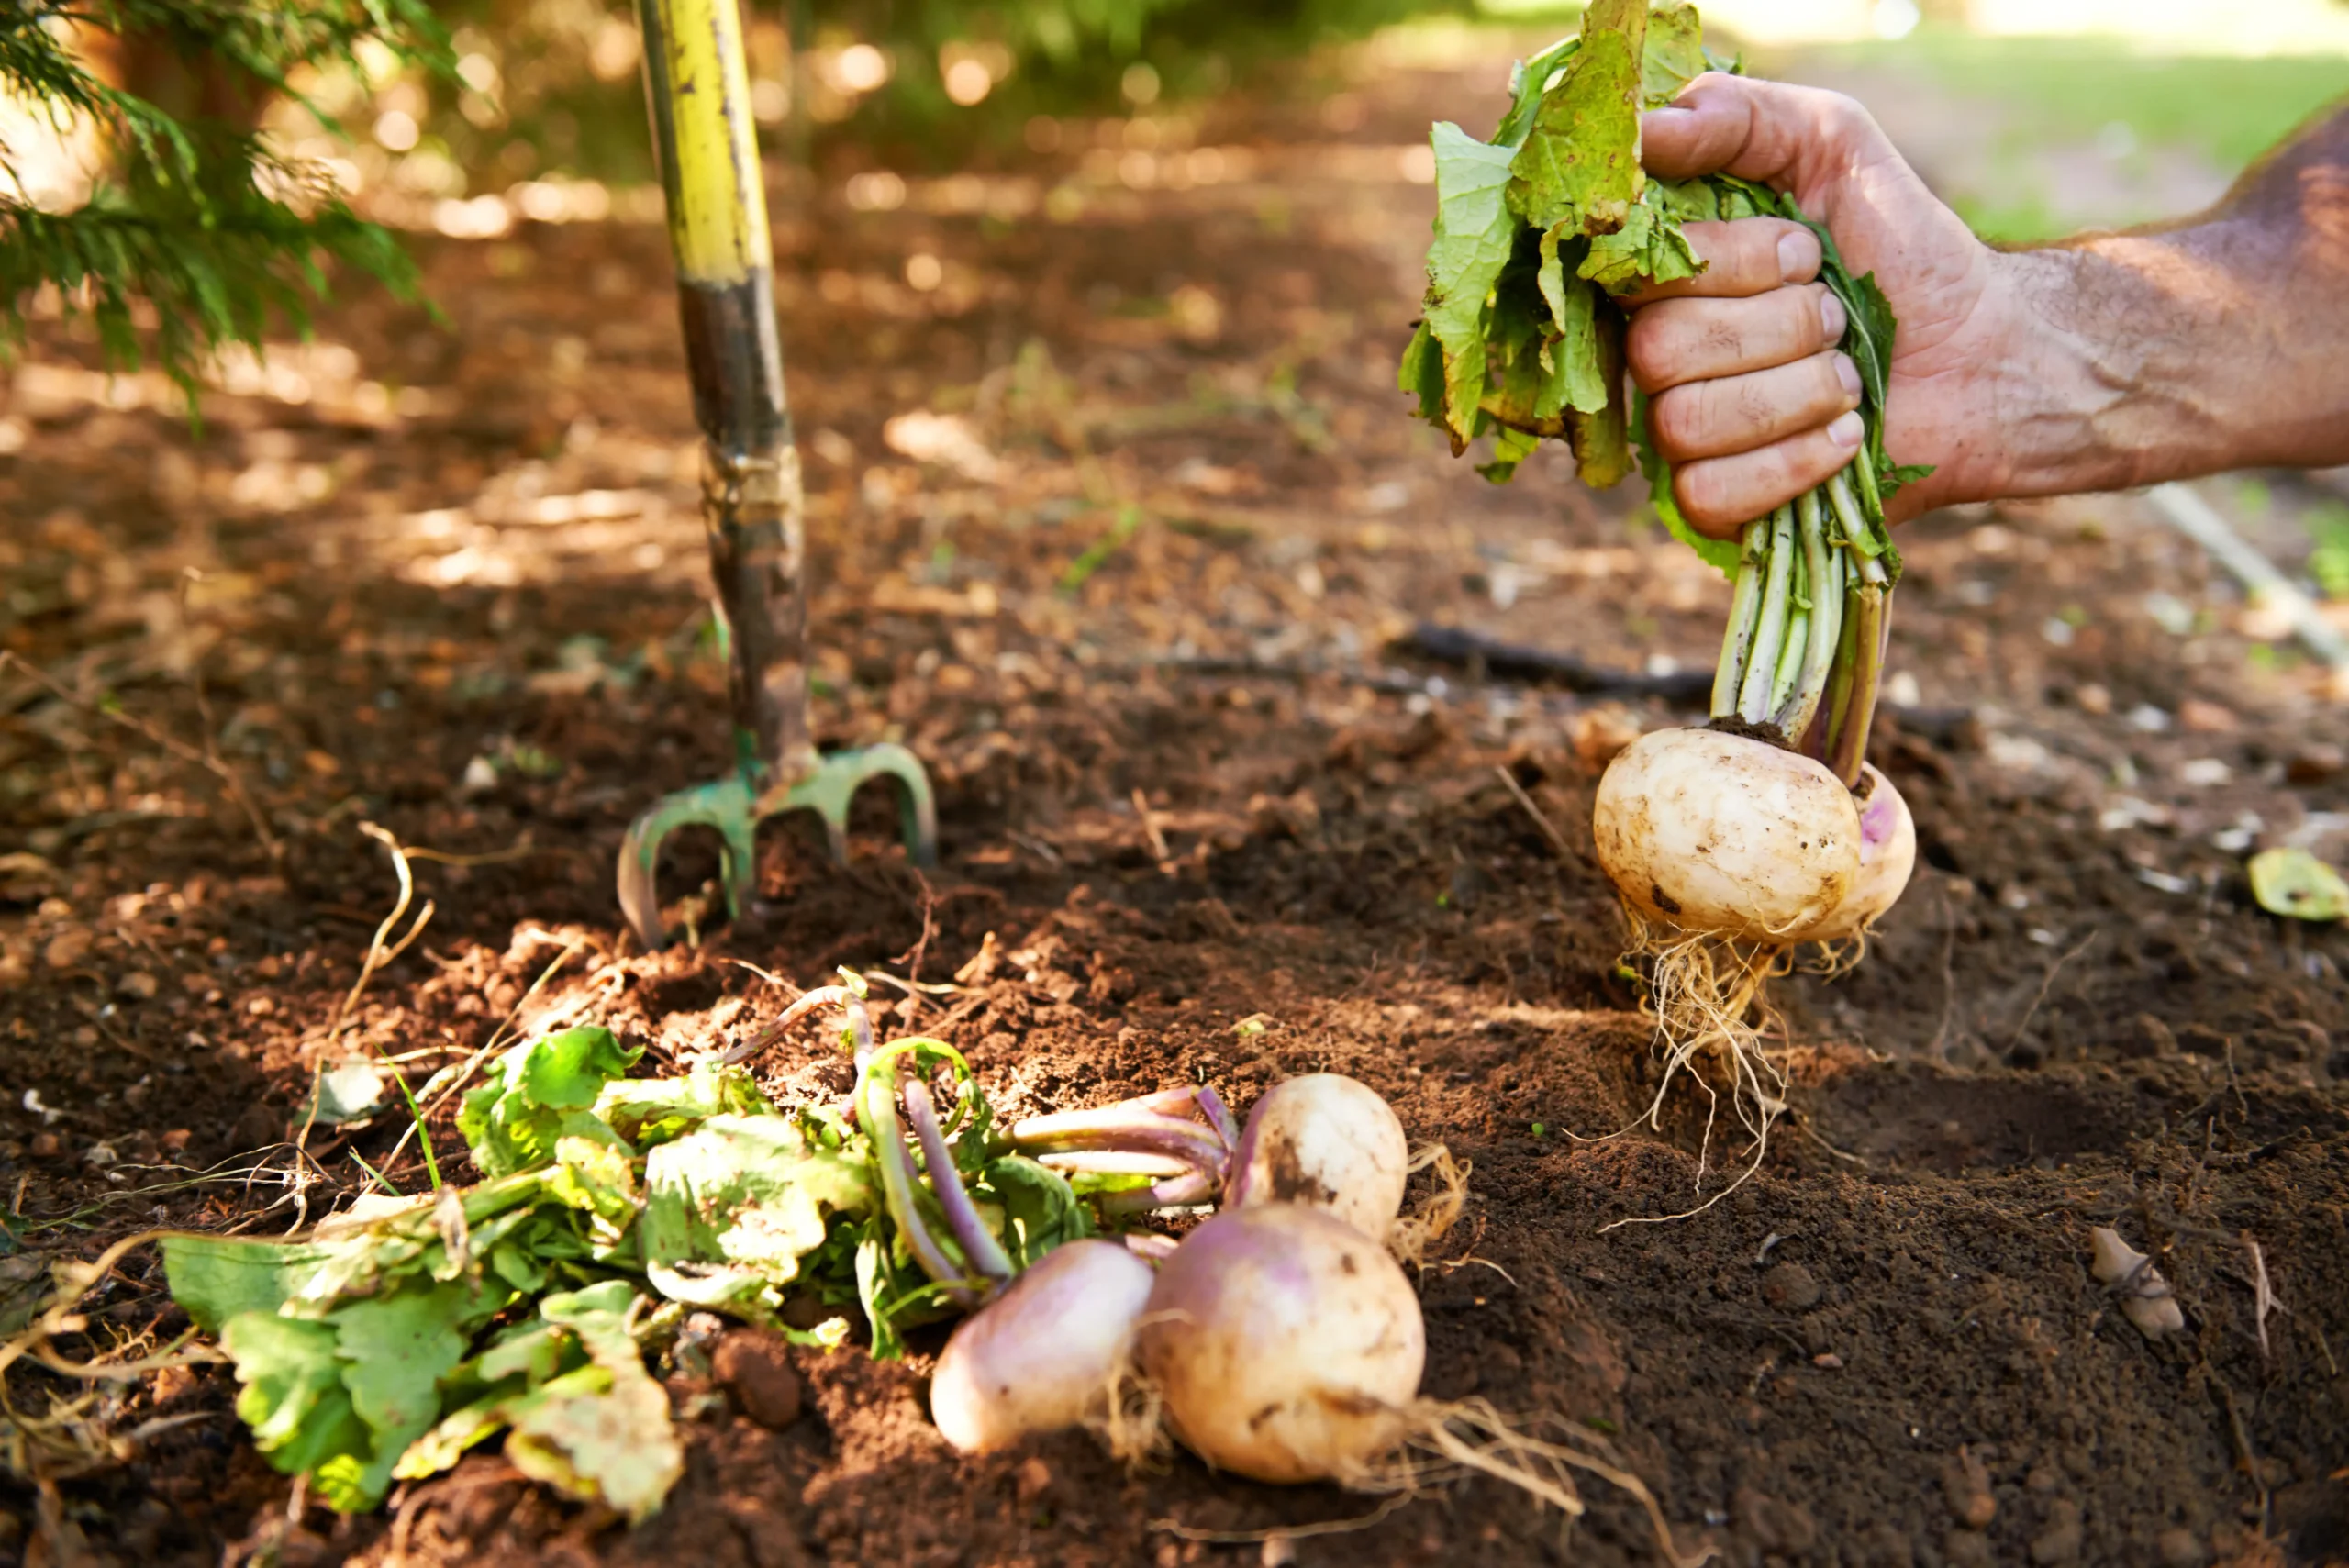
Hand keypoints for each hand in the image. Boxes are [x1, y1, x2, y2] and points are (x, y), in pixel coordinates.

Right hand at [1623, 73, 2009, 534]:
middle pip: (1658, 352)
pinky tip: (1847, 437)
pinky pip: (1710, 494)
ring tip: (1853, 377)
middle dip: (1779, 328)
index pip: (1637, 275)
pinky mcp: (1718, 506)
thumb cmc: (1902, 249)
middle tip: (1838, 318)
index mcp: (1671, 276)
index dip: (1730, 263)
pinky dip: (1793, 462)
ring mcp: (1682, 436)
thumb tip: (1644, 128)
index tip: (1805, 252)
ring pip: (1685, 425)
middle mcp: (1660, 356)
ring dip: (1798, 393)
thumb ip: (1740, 116)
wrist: (1985, 353)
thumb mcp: (1833, 145)